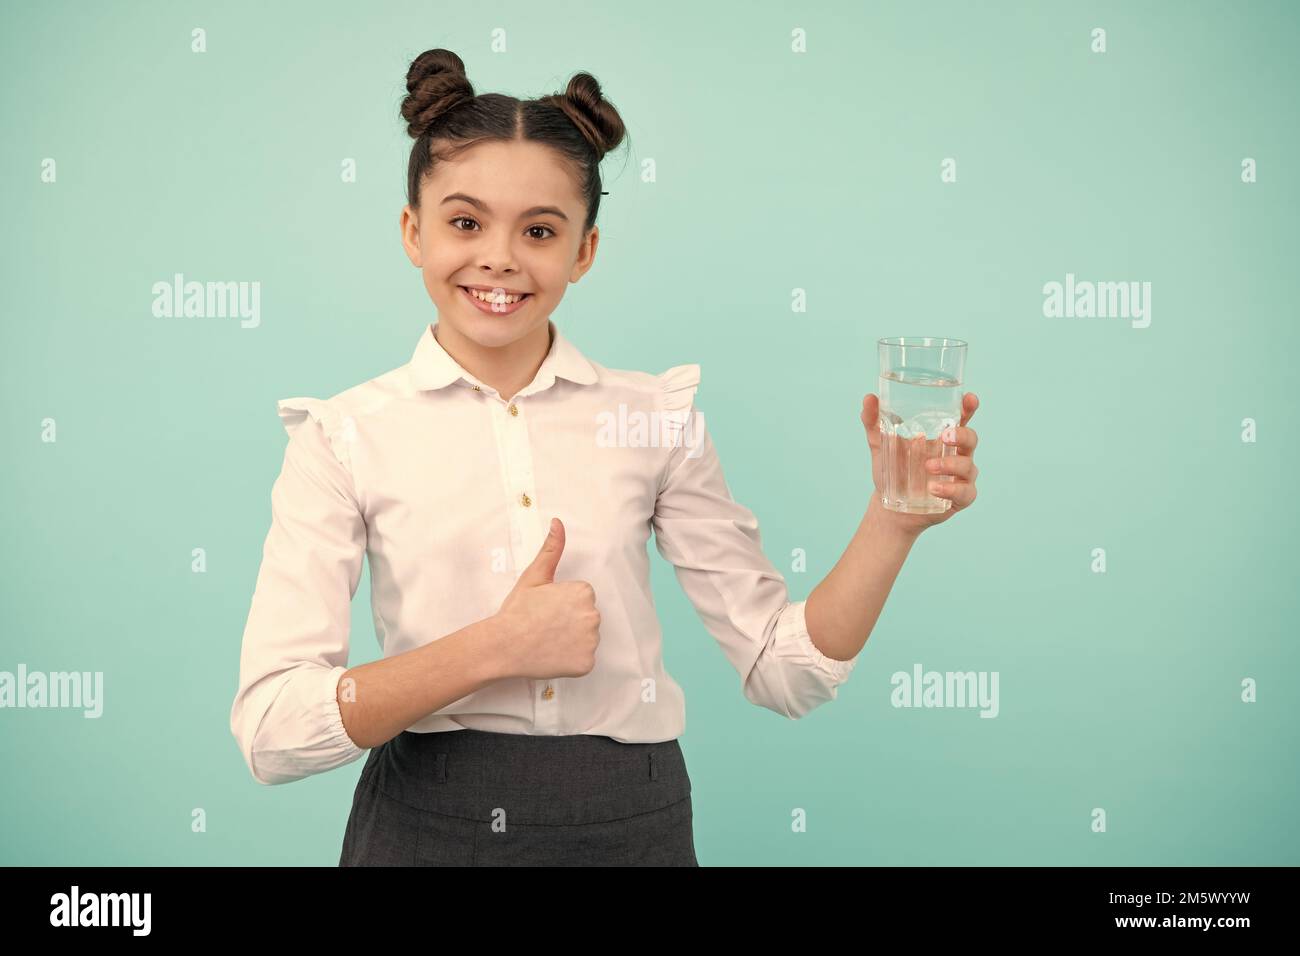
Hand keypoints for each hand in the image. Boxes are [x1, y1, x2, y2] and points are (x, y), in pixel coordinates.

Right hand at [493, 517, 601, 679]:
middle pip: (587, 618)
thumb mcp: (534, 576)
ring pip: (586, 639)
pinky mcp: (586, 663)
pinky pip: (584, 661)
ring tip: (547, 641)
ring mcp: (591, 641)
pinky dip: (571, 661)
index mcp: (584, 592)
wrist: (503, 645)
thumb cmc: (517, 611)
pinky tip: (552, 655)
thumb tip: (558, 523)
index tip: (546, 610)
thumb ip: (551, 548)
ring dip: (572, 641)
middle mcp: (593, 615)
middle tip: (545, 626)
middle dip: (570, 622)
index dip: (563, 605)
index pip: (583, 598)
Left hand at [861, 391, 980, 535]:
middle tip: (944, 437)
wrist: (891, 507)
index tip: (969, 399)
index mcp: (943, 437)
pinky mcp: (960, 497)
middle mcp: (956, 454)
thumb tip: (869, 397)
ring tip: (928, 467)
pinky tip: (934, 488)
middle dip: (962, 435)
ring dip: (950, 465)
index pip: (962, 418)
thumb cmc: (893, 470)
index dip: (969, 408)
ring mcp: (961, 476)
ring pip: (968, 466)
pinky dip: (951, 489)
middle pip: (971, 439)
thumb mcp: (880, 444)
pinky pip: (965, 492)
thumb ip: (873, 421)